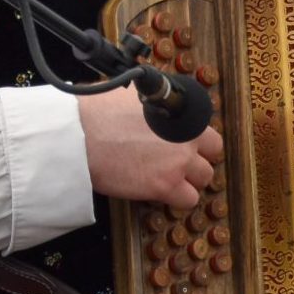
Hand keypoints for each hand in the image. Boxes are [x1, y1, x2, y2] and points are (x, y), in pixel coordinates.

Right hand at [80, 85, 221, 209]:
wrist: (81, 134)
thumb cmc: (99, 111)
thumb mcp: (135, 94)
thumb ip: (155, 104)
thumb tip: (154, 103)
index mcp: (183, 115)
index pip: (209, 130)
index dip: (197, 140)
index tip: (186, 145)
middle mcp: (187, 139)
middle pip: (212, 156)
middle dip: (197, 159)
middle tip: (178, 162)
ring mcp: (178, 164)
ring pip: (203, 179)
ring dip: (189, 179)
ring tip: (169, 178)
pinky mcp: (164, 186)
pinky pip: (187, 200)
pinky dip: (178, 198)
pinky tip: (162, 192)